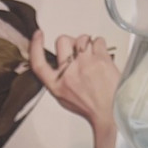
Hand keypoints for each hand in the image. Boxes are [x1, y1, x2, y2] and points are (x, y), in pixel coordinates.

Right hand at [48, 28, 121, 147]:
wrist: (111, 113)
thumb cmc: (90, 106)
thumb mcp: (64, 98)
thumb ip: (58, 80)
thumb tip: (57, 62)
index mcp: (57, 85)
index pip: (38, 63)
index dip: (35, 46)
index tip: (38, 35)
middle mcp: (69, 73)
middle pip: (62, 41)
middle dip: (70, 43)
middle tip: (78, 52)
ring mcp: (85, 64)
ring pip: (82, 38)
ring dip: (87, 44)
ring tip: (93, 56)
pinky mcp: (101, 60)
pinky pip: (98, 41)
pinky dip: (100, 46)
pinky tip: (101, 56)